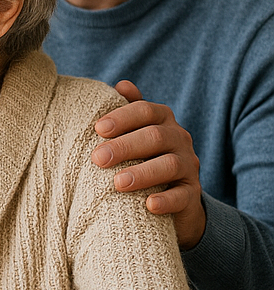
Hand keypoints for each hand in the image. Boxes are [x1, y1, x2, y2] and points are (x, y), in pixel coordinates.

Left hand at [93, 80, 204, 248]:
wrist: (172, 198)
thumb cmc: (142, 157)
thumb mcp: (134, 133)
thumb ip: (128, 111)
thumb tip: (122, 84)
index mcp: (162, 121)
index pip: (145, 111)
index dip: (123, 117)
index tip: (98, 129)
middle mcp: (179, 139)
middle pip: (155, 137)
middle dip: (125, 146)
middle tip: (98, 158)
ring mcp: (188, 167)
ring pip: (169, 165)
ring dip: (142, 173)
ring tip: (118, 183)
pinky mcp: (192, 195)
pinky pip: (183, 196)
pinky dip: (166, 200)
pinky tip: (149, 205)